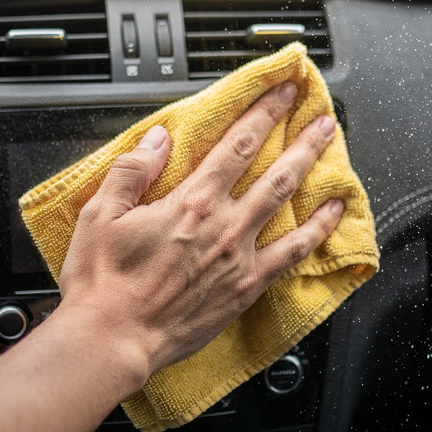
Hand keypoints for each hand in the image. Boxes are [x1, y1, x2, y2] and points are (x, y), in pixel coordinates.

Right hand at [57, 82, 344, 376]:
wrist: (112, 339)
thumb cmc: (102, 283)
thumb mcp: (99, 215)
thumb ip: (132, 171)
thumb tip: (159, 139)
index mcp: (190, 202)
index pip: (237, 145)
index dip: (264, 113)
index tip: (283, 92)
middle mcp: (223, 225)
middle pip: (275, 171)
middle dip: (302, 139)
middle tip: (323, 117)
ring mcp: (240, 257)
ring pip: (287, 205)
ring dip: (313, 173)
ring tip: (332, 152)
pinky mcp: (245, 288)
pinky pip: (291, 255)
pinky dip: (316, 232)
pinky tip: (330, 218)